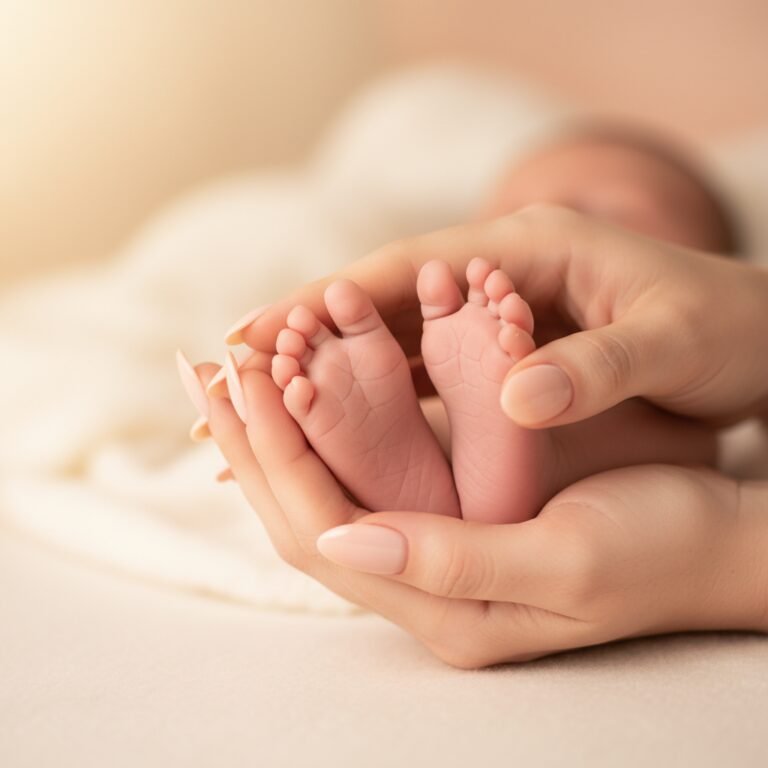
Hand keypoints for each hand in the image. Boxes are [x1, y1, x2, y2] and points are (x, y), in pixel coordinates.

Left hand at [201, 361, 767, 667]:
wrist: (712, 544)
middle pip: (306, 511)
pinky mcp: (455, 519)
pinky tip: (310, 387)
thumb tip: (341, 536)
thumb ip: (454, 559)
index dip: (274, 453)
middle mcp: (426, 588)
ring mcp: (437, 553)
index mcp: (444, 609)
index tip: (239, 377)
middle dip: (255, 440)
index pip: (320, 529)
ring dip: (282, 431)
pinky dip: (330, 427)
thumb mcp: (565, 561)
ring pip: (331, 489)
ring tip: (241, 372)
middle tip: (209, 369)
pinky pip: (371, 473)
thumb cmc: (658, 549)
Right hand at [233, 205, 767, 427]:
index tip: (258, 330)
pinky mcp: (496, 354)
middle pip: (380, 303)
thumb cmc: (726, 330)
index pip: (406, 267)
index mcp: (528, 249)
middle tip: (230, 370)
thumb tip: (515, 399)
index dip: (327, 299)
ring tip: (262, 405)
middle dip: (303, 335)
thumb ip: (594, 368)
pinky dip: (374, 397)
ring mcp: (490, 317)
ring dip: (326, 370)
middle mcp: (494, 277)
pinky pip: (422, 374)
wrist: (758, 339)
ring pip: (390, 342)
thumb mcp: (672, 343)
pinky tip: (333, 426)